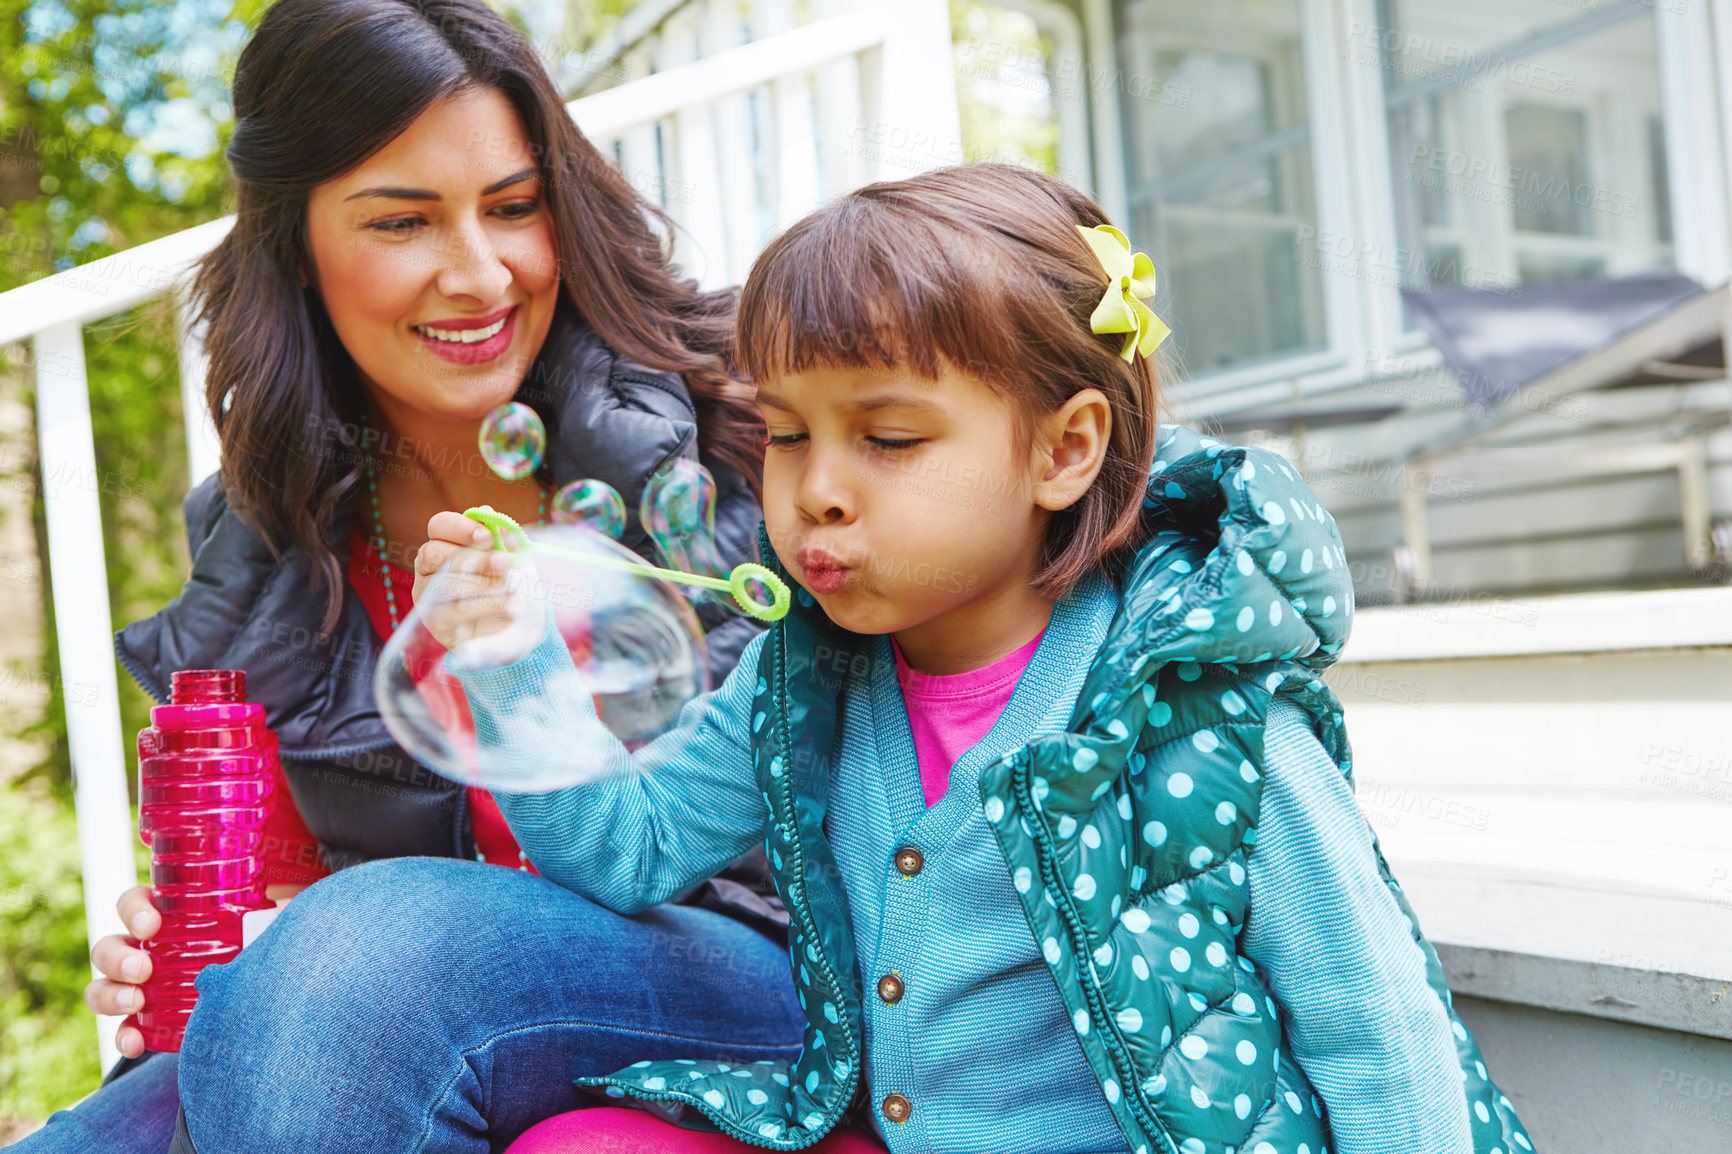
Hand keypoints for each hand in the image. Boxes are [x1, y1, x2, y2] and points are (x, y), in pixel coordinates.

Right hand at [88, 884, 304, 1057]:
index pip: (134, 903)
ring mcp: (142, 986)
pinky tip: (135, 1042)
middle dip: (117, 957)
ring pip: (103, 986)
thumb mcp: (264, 923)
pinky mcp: (150, 1022)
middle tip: (144, 969)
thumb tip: (289, 909)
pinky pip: (123, 1030)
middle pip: (108, 947)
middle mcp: (147, 949)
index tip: (152, 925)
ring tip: (136, 1001)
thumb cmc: (262, 942)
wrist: (270, 992)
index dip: (133, 910)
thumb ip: (271, 915)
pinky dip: (123, 1036)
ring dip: (110, 994)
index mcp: (169, 916)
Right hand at [415, 507, 544, 666]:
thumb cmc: (508, 584)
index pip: (438, 526)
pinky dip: (488, 605)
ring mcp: (428, 597)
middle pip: (434, 553)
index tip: (486, 535)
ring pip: (447, 584)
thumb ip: (498, 538)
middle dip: (472, 556)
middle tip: (502, 562)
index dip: (459, 527)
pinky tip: (511, 604)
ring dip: (485, 583)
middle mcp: (429, 569)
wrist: (517, 625)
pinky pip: (458, 610)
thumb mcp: (511, 558)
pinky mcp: (436, 623)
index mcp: (444, 544)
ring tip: (512, 586)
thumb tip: (486, 512)